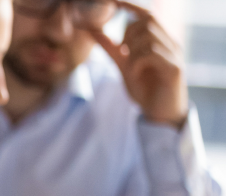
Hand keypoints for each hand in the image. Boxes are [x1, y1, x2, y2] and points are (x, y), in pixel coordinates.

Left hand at [91, 1, 187, 128]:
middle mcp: (170, 43)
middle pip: (147, 21)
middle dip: (129, 33)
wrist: (158, 113)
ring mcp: (174, 54)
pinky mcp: (174, 68)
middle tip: (124, 51)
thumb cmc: (145, 87)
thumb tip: (93, 31)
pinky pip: (151, 54)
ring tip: (131, 66)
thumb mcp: (124, 65)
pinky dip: (137, 62)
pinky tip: (136, 73)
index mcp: (160, 39)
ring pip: (148, 37)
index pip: (147, 14)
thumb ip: (111, 48)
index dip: (131, 6)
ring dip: (132, 50)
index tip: (113, 1)